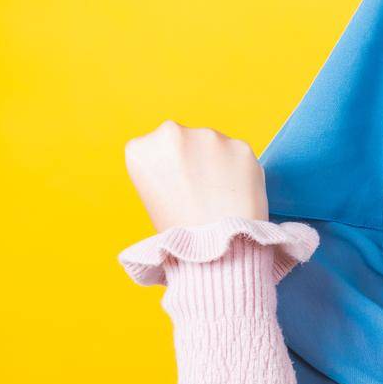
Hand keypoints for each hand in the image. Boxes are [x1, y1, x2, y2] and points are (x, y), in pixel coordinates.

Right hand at [124, 120, 268, 232]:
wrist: (218, 250)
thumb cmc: (182, 231)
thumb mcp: (153, 197)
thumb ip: (163, 169)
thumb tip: (184, 160)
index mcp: (140, 149)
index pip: (155, 148)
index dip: (169, 168)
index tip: (176, 184)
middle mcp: (172, 133)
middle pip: (185, 140)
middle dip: (194, 159)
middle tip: (200, 191)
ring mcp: (209, 136)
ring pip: (214, 145)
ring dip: (217, 162)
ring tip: (219, 196)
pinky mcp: (241, 146)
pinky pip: (239, 156)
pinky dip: (240, 171)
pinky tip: (236, 193)